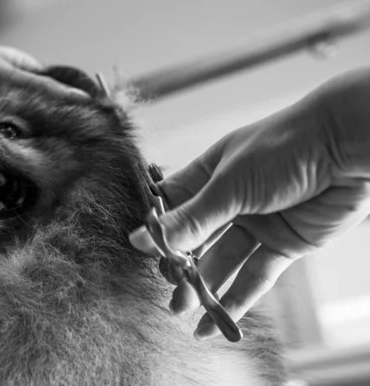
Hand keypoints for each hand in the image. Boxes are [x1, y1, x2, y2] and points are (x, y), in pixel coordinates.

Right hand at [129, 68, 369, 339]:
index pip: (173, 207)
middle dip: (181, 267)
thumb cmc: (283, 148)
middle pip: (196, 240)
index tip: (141, 256)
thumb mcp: (228, 186)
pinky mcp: (283, 244)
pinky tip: (217, 319)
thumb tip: (141, 240)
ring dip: (204, 287)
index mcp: (209, 175)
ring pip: (223, 261)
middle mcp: (229, 200)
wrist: (347, 147)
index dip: (158, 232)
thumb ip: (189, 220)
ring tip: (183, 310)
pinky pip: (256, 276)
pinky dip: (237, 298)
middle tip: (168, 293)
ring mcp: (256, 223)